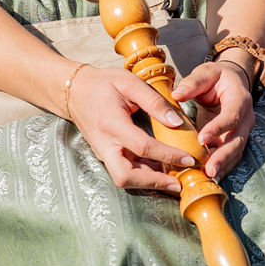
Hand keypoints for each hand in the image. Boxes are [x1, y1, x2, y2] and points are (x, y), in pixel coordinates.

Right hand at [65, 65, 199, 193]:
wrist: (75, 91)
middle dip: (153, 183)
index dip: (168, 155)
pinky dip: (143, 175)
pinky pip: (125, 171)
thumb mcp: (129, 82)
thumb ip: (154, 101)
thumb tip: (177, 122)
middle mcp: (105, 144)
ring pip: (124, 179)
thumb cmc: (103, 83)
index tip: (189, 158)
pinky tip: (162, 171)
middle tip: (178, 183)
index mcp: (112, 124)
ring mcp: (103, 152)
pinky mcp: (105, 156)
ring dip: (150, 183)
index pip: (142, 147)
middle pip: (126, 177)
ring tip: (176, 180)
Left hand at [173, 59, 255, 178]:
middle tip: (209, 170)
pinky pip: (231, 156)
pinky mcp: (235, 139)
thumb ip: (192, 83)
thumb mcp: (205, 72)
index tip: (201, 139)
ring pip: (236, 151)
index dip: (218, 128)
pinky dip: (222, 167)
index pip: (232, 115)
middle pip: (238, 140)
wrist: (231, 81)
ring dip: (223, 165)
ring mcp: (243, 130)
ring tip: (208, 177)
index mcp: (240, 98)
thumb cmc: (217, 77)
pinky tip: (210, 176)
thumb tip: (177, 94)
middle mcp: (246, 117)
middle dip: (223, 156)